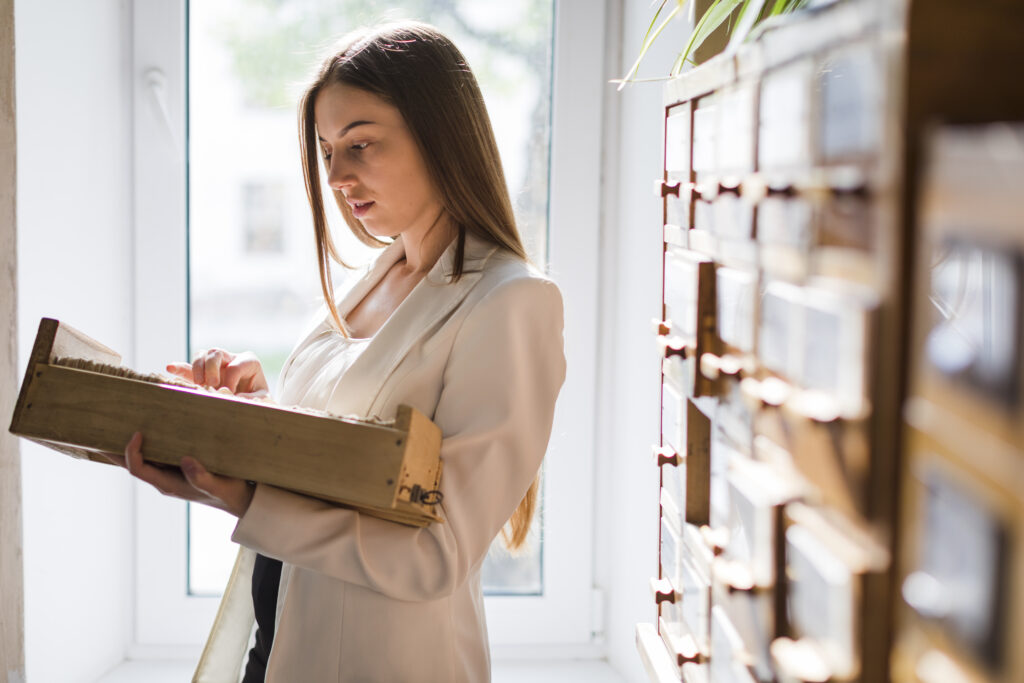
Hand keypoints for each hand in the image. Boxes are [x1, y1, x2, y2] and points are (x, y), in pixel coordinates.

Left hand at [103, 432, 254, 517]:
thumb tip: (185, 460)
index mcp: (168, 484)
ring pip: (141, 460)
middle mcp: (164, 479)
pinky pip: (155, 456)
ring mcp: (170, 474)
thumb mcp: (219, 486)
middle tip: (97, 431)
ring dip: (127, 446)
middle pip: (131, 464)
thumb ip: (202, 477)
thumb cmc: (229, 493)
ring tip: (115, 428)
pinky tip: (146, 431)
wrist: (241, 499)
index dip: (131, 452)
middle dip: (113, 450)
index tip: (136, 433)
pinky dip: (146, 444)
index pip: (138, 469)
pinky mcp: (178, 468)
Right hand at [167, 348, 268, 397]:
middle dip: (211, 368)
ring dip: (197, 369)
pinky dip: (179, 368)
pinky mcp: (203, 373)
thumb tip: (224, 393)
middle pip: (216, 352)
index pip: (236, 366)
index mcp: (249, 362)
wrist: (252, 406)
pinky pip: (188, 367)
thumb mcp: (260, 400)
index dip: (231, 380)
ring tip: (199, 385)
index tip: (230, 394)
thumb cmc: (258, 401)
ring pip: (201, 356)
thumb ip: (248, 398)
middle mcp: (231, 359)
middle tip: (213, 385)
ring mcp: (215, 365)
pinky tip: (170, 368)